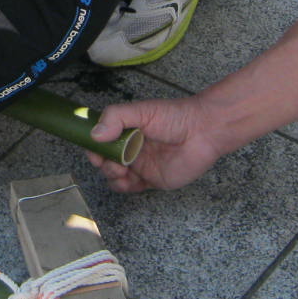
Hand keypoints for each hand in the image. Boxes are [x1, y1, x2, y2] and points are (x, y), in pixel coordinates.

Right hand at [87, 97, 222, 192]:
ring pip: (114, 176)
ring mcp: (141, 164)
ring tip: (121, 170)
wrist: (204, 131)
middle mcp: (130, 147)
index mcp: (126, 129)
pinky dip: (124, 187)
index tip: (93, 150)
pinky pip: (131, 187)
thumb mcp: (142, 110)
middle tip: (110, 161)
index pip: (101, 140)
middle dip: (102, 163)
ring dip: (111, 175)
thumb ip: (116, 117)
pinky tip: (128, 180)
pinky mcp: (153, 179)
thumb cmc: (175, 116)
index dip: (93, 146)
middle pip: (104, 160)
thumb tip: (95, 134)